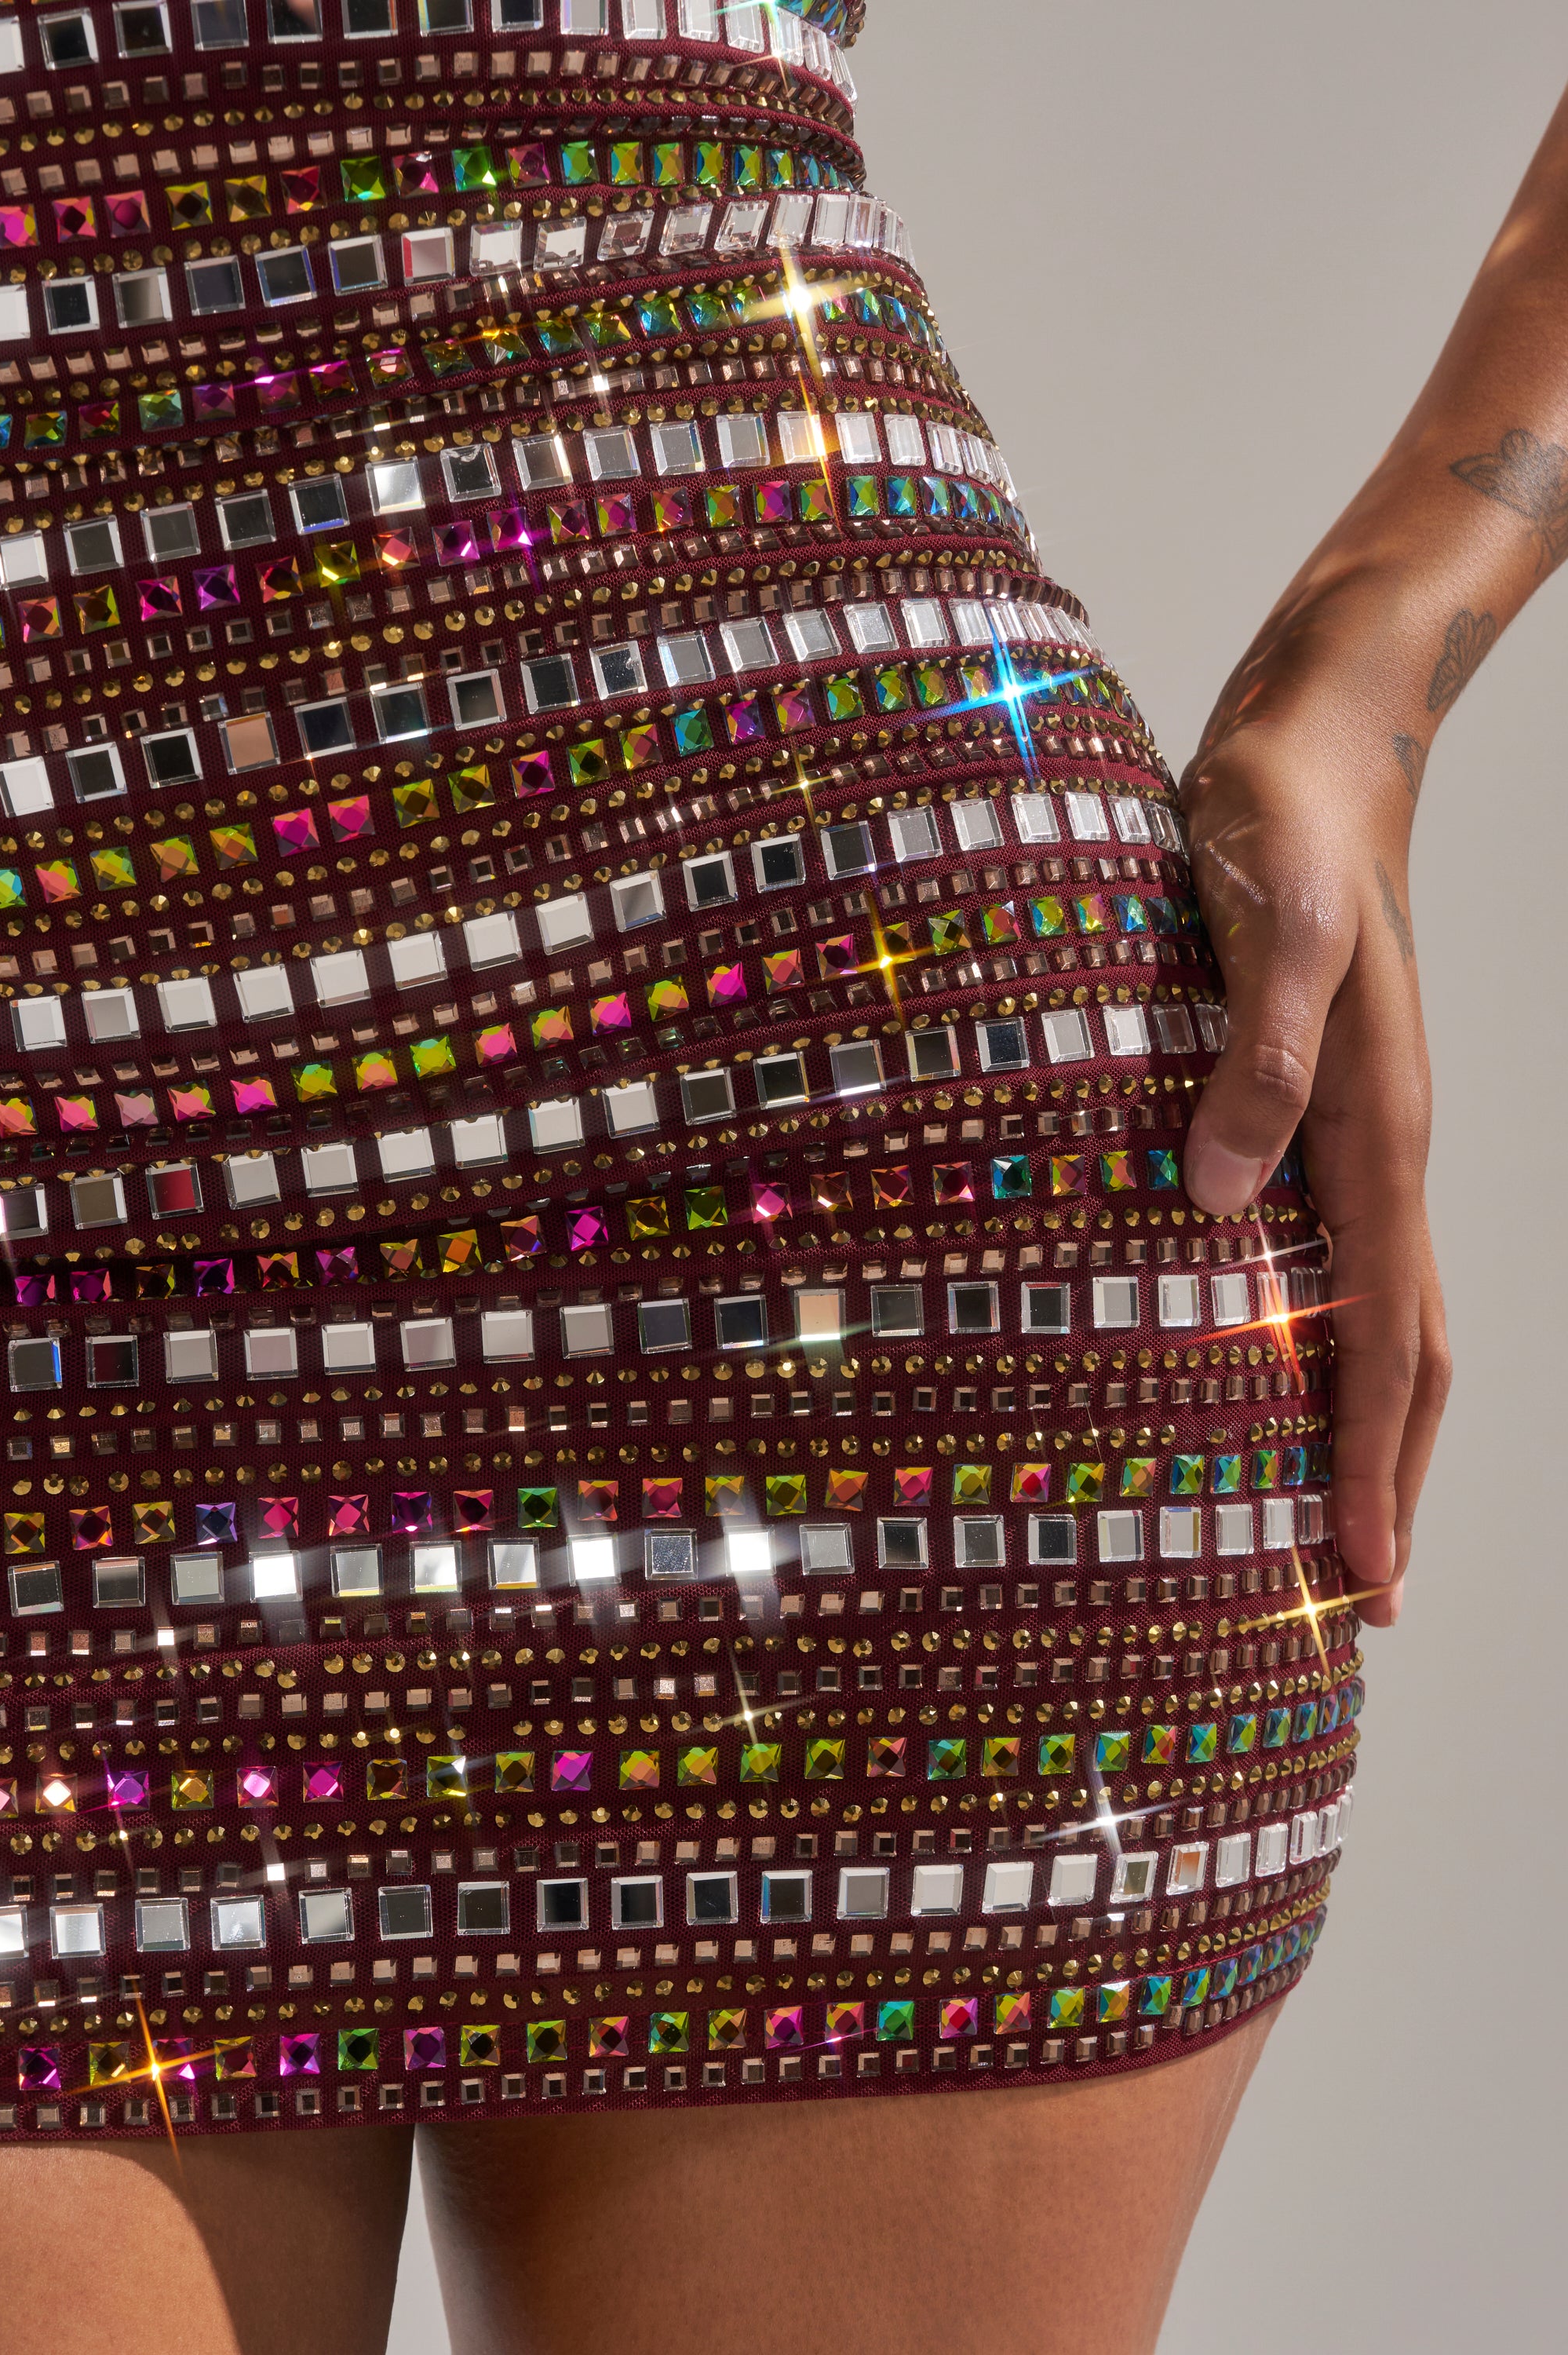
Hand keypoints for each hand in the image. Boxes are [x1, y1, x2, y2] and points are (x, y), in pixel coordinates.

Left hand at [1179, 663, 1451, 1629]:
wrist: (1313, 739)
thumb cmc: (1282, 821)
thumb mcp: (1270, 922)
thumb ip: (1256, 1056)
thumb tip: (1220, 1201)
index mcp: (1376, 1130)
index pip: (1388, 1338)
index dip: (1375, 1465)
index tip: (1366, 1579)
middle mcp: (1380, 1147)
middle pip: (1407, 1352)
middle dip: (1390, 1478)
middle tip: (1366, 1597)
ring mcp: (1356, 1129)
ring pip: (1384, 1311)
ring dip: (1368, 1423)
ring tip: (1341, 1517)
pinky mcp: (1314, 1100)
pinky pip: (1339, 1253)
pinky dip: (1329, 1338)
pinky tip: (1279, 1361)